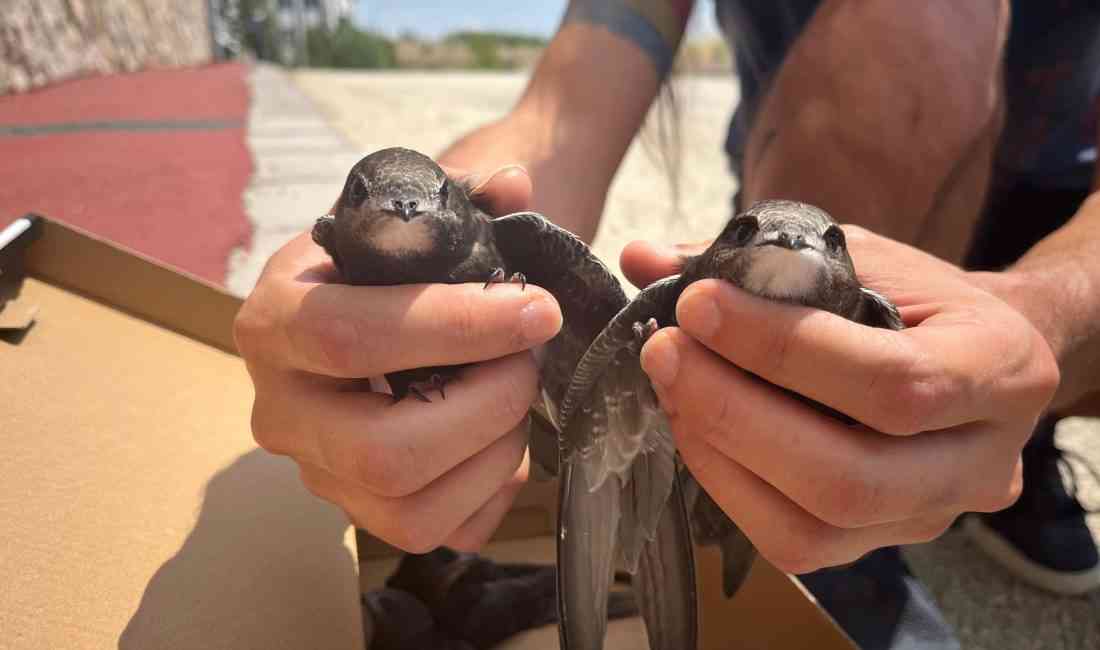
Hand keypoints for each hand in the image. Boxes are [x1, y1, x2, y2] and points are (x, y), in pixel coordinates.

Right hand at [234, 165, 561, 552]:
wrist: (363, 314)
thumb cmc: (389, 265)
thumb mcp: (410, 217)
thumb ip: (462, 195)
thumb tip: (514, 183)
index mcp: (274, 321)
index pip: (351, 336)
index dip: (457, 325)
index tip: (535, 307)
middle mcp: (280, 411)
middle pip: (382, 449)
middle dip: (486, 405)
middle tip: (529, 362)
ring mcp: (318, 475)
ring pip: (410, 507)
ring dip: (496, 452)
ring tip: (519, 398)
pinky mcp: (362, 516)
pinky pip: (438, 533)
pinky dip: (491, 492)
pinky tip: (502, 441)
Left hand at [620, 227, 1059, 572]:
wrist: (975, 356)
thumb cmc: (917, 299)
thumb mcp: (861, 257)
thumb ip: (760, 259)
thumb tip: (644, 258)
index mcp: (1000, 369)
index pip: (893, 383)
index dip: (782, 349)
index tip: (697, 303)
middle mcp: (979, 465)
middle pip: (848, 478)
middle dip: (734, 413)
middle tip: (665, 352)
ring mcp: (930, 517)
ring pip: (813, 529)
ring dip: (720, 454)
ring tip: (672, 387)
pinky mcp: (879, 546)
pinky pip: (792, 543)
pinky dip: (727, 484)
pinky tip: (696, 427)